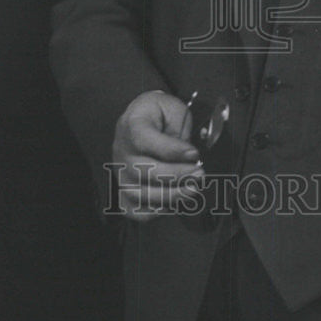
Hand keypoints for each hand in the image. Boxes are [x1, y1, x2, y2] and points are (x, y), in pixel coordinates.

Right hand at [112, 89, 203, 220]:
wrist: (143, 117)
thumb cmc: (161, 113)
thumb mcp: (174, 109)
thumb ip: (179, 132)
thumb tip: (189, 158)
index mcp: (132, 124)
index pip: (145, 139)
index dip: (171, 150)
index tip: (194, 153)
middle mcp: (121, 150)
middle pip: (144, 170)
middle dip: (177, 175)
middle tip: (200, 173)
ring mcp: (120, 173)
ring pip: (141, 194)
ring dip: (171, 195)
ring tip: (193, 188)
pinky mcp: (124, 190)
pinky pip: (135, 210)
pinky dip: (156, 211)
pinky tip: (175, 200)